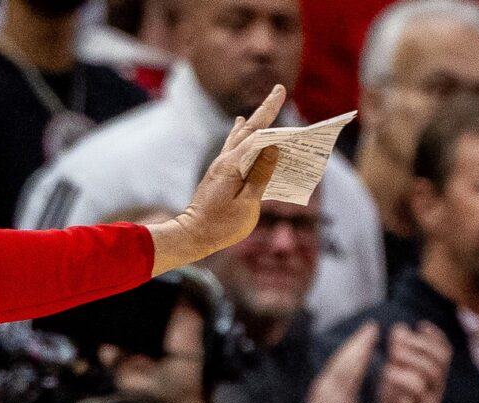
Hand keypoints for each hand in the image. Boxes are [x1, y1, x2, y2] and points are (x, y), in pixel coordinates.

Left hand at [150, 85, 284, 271]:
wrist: (191, 236)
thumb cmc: (220, 226)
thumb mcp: (246, 204)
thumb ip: (260, 175)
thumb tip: (273, 148)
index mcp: (233, 165)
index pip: (258, 136)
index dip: (274, 118)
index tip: (286, 100)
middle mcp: (225, 160)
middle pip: (249, 129)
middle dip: (266, 109)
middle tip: (279, 89)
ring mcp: (220, 166)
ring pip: (239, 136)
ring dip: (254, 120)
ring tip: (264, 106)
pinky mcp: (218, 174)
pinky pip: (233, 147)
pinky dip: (240, 134)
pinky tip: (239, 126)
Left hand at [375, 322, 450, 402]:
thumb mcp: (396, 374)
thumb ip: (399, 353)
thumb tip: (399, 328)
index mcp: (434, 376)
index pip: (445, 351)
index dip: (436, 336)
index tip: (420, 326)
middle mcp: (437, 387)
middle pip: (441, 358)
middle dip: (420, 344)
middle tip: (397, 343)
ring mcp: (431, 400)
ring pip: (432, 372)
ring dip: (411, 358)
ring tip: (391, 356)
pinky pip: (418, 391)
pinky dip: (403, 378)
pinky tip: (388, 372)